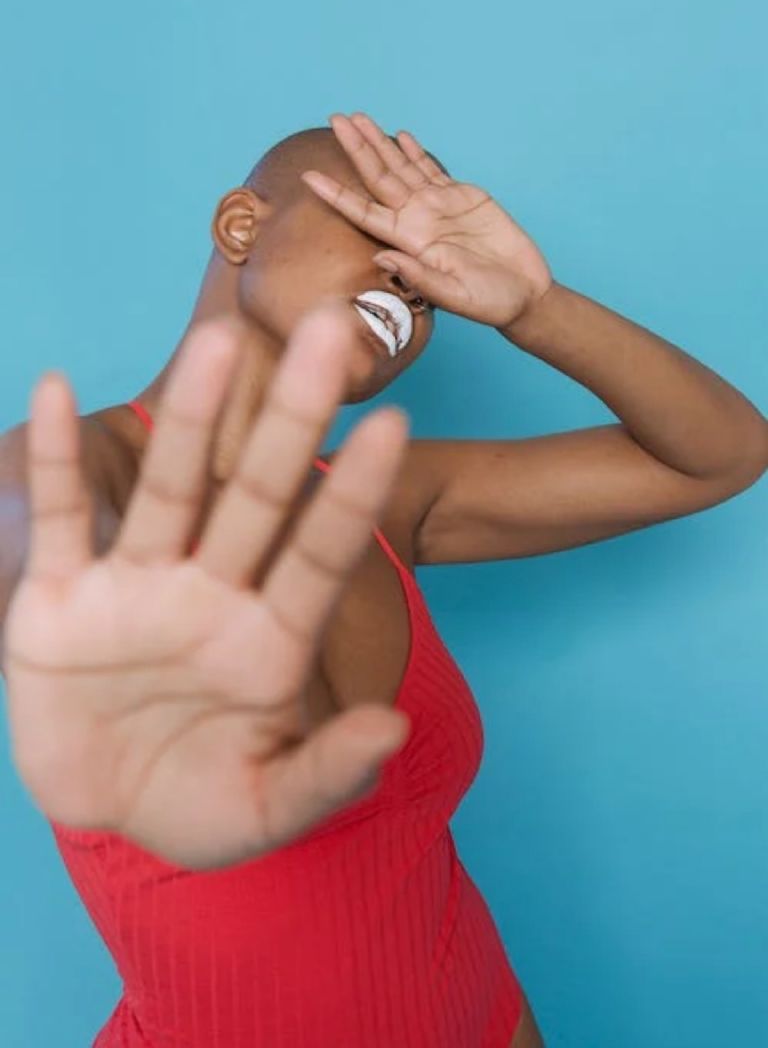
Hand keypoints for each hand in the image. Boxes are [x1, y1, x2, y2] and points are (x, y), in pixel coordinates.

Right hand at [4, 306, 410, 870]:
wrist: (106, 808)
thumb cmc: (200, 804)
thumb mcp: (265, 808)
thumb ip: (326, 774)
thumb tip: (392, 730)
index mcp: (270, 637)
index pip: (320, 553)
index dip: (353, 492)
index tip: (394, 423)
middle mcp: (211, 592)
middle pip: (254, 494)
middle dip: (289, 420)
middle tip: (332, 333)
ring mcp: (137, 587)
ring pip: (168, 489)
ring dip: (190, 418)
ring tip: (219, 343)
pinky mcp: (61, 599)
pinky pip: (62, 518)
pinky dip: (58, 461)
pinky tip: (63, 390)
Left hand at [301, 111, 553, 329]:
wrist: (522, 294)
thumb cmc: (489, 302)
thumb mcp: (453, 295)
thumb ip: (418, 276)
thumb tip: (379, 256)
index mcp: (408, 242)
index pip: (363, 213)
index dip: (336, 194)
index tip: (308, 176)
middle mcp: (416, 220)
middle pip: (378, 178)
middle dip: (357, 148)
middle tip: (335, 119)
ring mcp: (437, 207)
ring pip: (401, 167)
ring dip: (379, 142)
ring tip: (358, 118)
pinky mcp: (462, 197)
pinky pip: (431, 169)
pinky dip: (414, 151)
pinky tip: (398, 135)